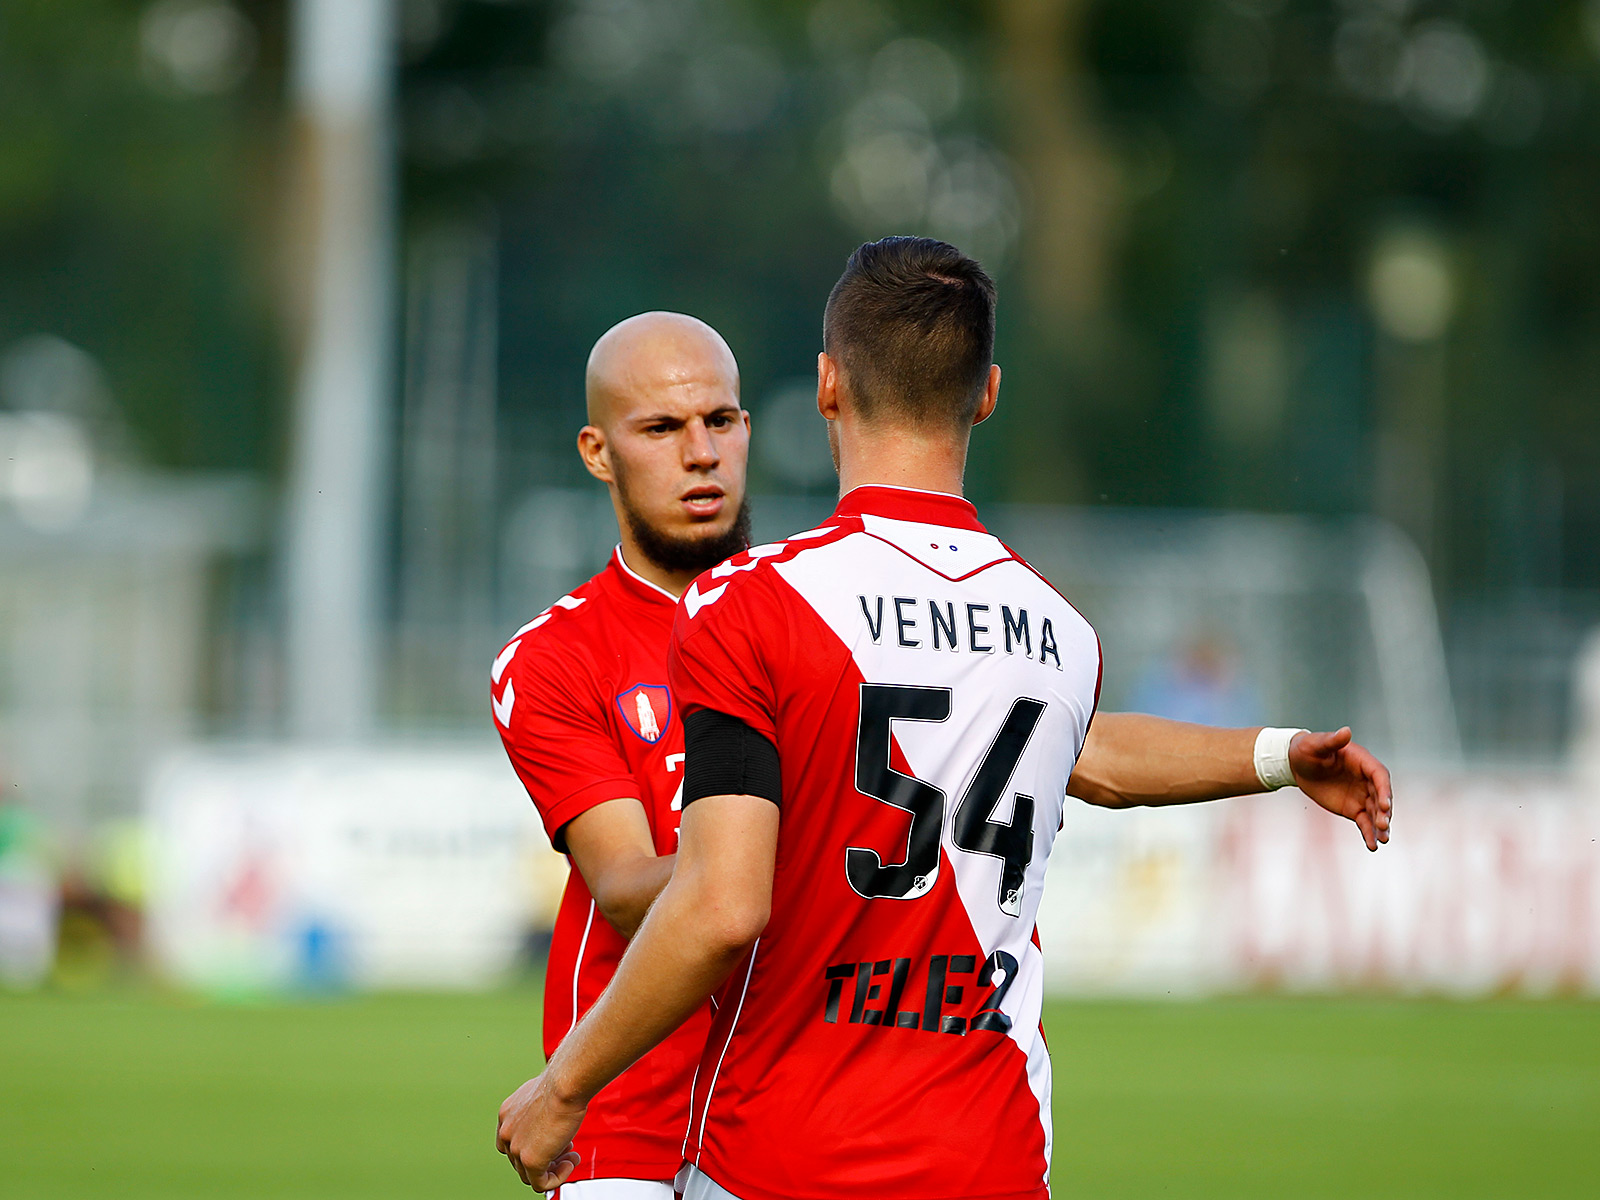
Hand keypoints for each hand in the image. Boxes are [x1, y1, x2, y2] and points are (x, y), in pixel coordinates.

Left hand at [496, 1074, 584, 1190]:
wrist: (565, 1084)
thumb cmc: (561, 1084)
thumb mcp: (544, 1095)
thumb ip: (541, 1111)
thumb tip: (552, 1120)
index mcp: (507, 1114)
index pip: (512, 1142)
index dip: (534, 1146)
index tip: (552, 1141)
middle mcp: (507, 1132)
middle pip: (520, 1160)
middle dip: (545, 1156)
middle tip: (566, 1148)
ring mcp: (516, 1148)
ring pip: (529, 1175)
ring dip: (553, 1168)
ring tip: (571, 1156)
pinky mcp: (531, 1161)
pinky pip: (541, 1184)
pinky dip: (557, 1178)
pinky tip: (570, 1163)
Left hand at [1289, 728, 1392, 851]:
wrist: (1297, 765)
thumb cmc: (1307, 750)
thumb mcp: (1315, 744)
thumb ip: (1332, 740)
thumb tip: (1346, 731)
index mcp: (1363, 761)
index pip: (1379, 776)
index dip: (1384, 790)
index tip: (1384, 805)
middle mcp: (1367, 779)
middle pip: (1381, 796)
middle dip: (1384, 811)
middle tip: (1383, 824)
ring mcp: (1362, 795)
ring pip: (1376, 812)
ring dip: (1380, 826)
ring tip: (1383, 840)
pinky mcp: (1354, 808)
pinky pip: (1365, 823)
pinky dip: (1369, 834)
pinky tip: (1372, 846)